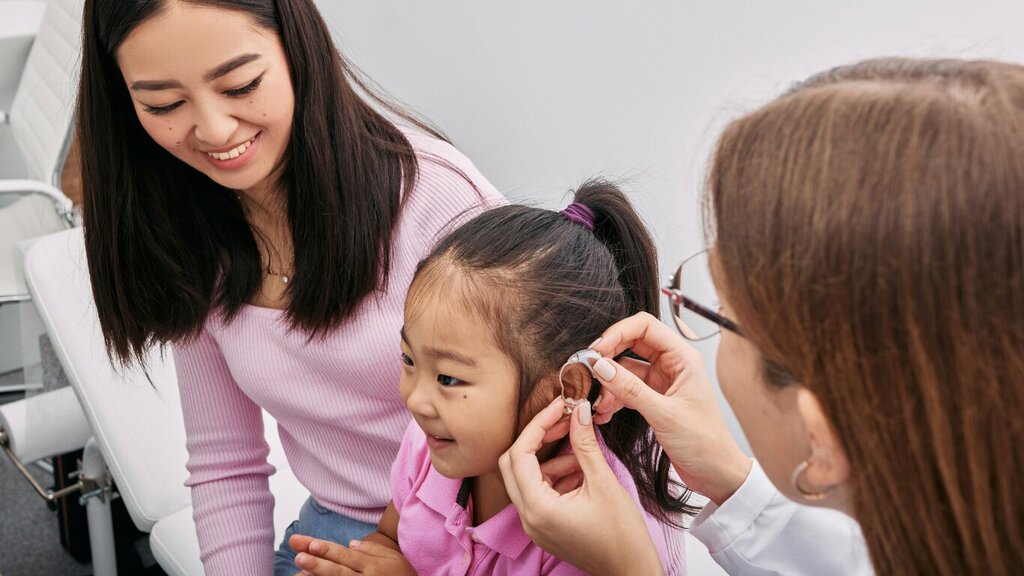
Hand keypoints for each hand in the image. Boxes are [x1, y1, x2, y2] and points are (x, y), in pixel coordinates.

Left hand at [289, 535, 415, 575]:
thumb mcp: (394, 559)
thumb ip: (372, 549)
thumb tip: (349, 543)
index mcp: (372, 566)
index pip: (346, 556)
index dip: (327, 550)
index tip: (310, 544)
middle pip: (337, 571)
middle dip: (317, 563)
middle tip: (299, 556)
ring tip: (299, 572)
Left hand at [499, 397, 665, 575]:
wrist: (633, 571)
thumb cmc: (623, 536)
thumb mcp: (604, 483)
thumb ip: (585, 445)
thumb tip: (578, 411)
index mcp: (537, 508)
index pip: (520, 454)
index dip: (538, 425)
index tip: (559, 407)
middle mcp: (528, 518)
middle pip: (513, 464)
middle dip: (538, 439)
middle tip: (564, 421)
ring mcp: (534, 525)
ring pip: (527, 478)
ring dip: (550, 459)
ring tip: (582, 454)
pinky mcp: (545, 527)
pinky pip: (539, 493)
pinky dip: (556, 476)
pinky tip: (582, 471)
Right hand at [590, 312, 750, 504]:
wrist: (716, 474)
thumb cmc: (705, 443)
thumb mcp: (664, 415)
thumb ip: (630, 389)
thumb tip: (601, 367)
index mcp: (683, 358)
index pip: (645, 326)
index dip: (618, 332)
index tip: (597, 350)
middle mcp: (672, 365)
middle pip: (631, 344)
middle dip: (607, 358)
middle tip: (587, 371)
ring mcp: (661, 382)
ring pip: (625, 369)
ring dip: (608, 384)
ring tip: (597, 402)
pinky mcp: (653, 399)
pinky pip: (625, 389)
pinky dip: (612, 398)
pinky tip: (603, 412)